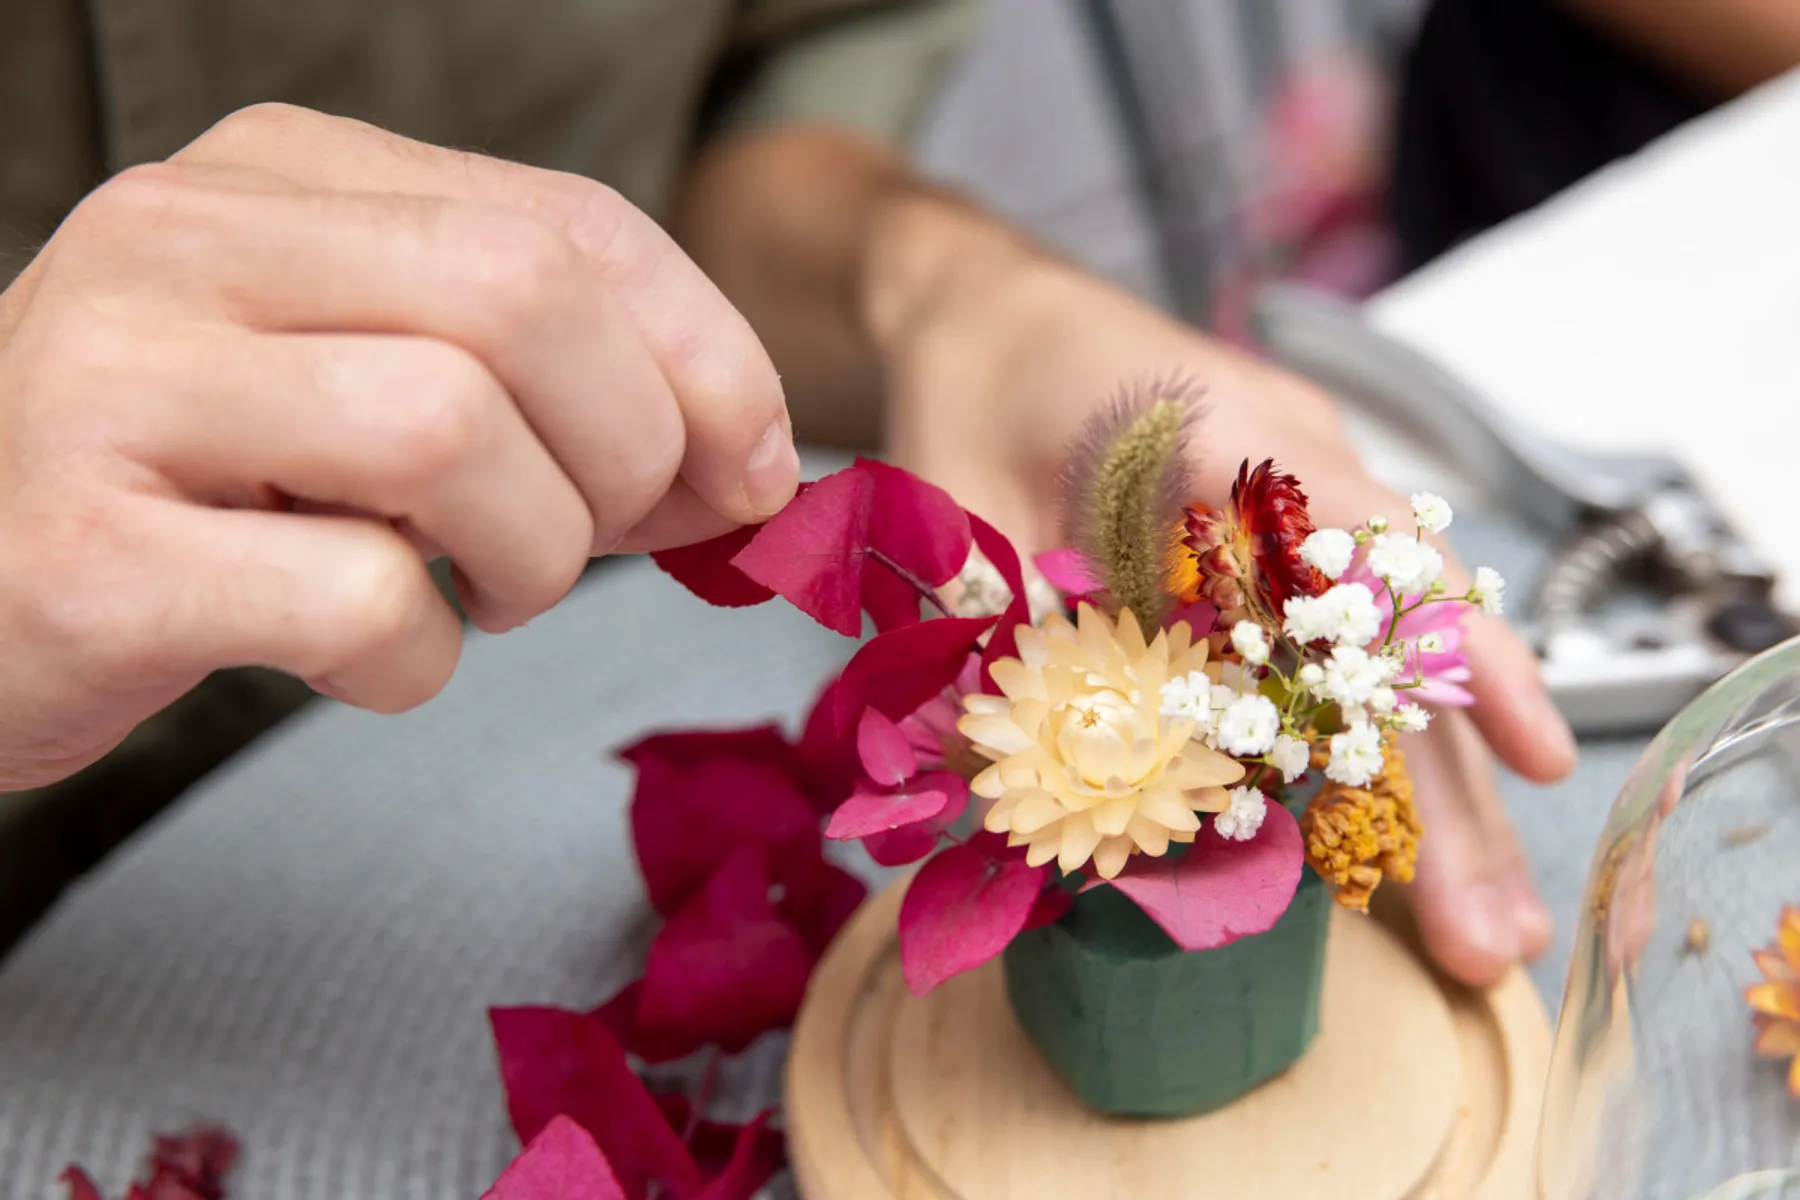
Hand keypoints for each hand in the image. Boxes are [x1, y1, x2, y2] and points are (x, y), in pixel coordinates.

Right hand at [0, 104, 796, 789]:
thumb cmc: (206, 492)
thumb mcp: (375, 390)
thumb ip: (551, 392)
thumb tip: (754, 464)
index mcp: (278, 175)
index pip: (565, 219)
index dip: (705, 350)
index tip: (755, 465)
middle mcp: (185, 240)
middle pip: (523, 301)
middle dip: (627, 449)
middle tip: (597, 537)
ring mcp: (118, 384)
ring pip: (448, 429)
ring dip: (529, 554)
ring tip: (474, 591)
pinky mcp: (88, 554)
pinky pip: (355, 596)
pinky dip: (415, 657)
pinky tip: (369, 655)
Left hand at [878, 217, 1575, 986]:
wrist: (989, 316)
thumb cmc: (975, 384)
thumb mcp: (949, 497)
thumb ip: (982, 619)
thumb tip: (988, 783)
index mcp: (1225, 434)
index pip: (1368, 541)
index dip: (1448, 647)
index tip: (1529, 748)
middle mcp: (1295, 474)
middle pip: (1397, 642)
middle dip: (1450, 792)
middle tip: (1489, 936)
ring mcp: (1295, 520)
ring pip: (1378, 669)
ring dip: (1422, 800)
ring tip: (1468, 932)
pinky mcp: (1269, 564)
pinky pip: (1328, 668)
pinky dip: (1352, 761)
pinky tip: (1380, 860)